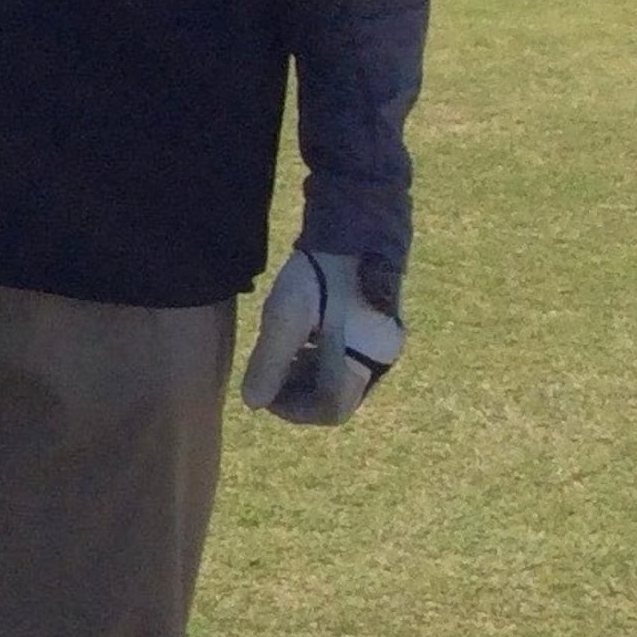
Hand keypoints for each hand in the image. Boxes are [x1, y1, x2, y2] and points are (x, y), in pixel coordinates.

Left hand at [241, 247, 403, 424]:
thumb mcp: (286, 317)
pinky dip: (321, 357)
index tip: (264, 394)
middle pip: (337, 396)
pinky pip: (349, 356)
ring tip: (278, 353)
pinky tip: (298, 337)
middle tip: (267, 373)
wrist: (355, 226)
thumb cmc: (319, 273)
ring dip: (308, 375)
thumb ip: (269, 362)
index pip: (330, 410)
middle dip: (299, 392)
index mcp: (362, 361)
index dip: (294, 411)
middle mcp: (381, 357)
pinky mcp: (379, 323)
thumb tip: (252, 403)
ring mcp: (383, 340)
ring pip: (342, 376)